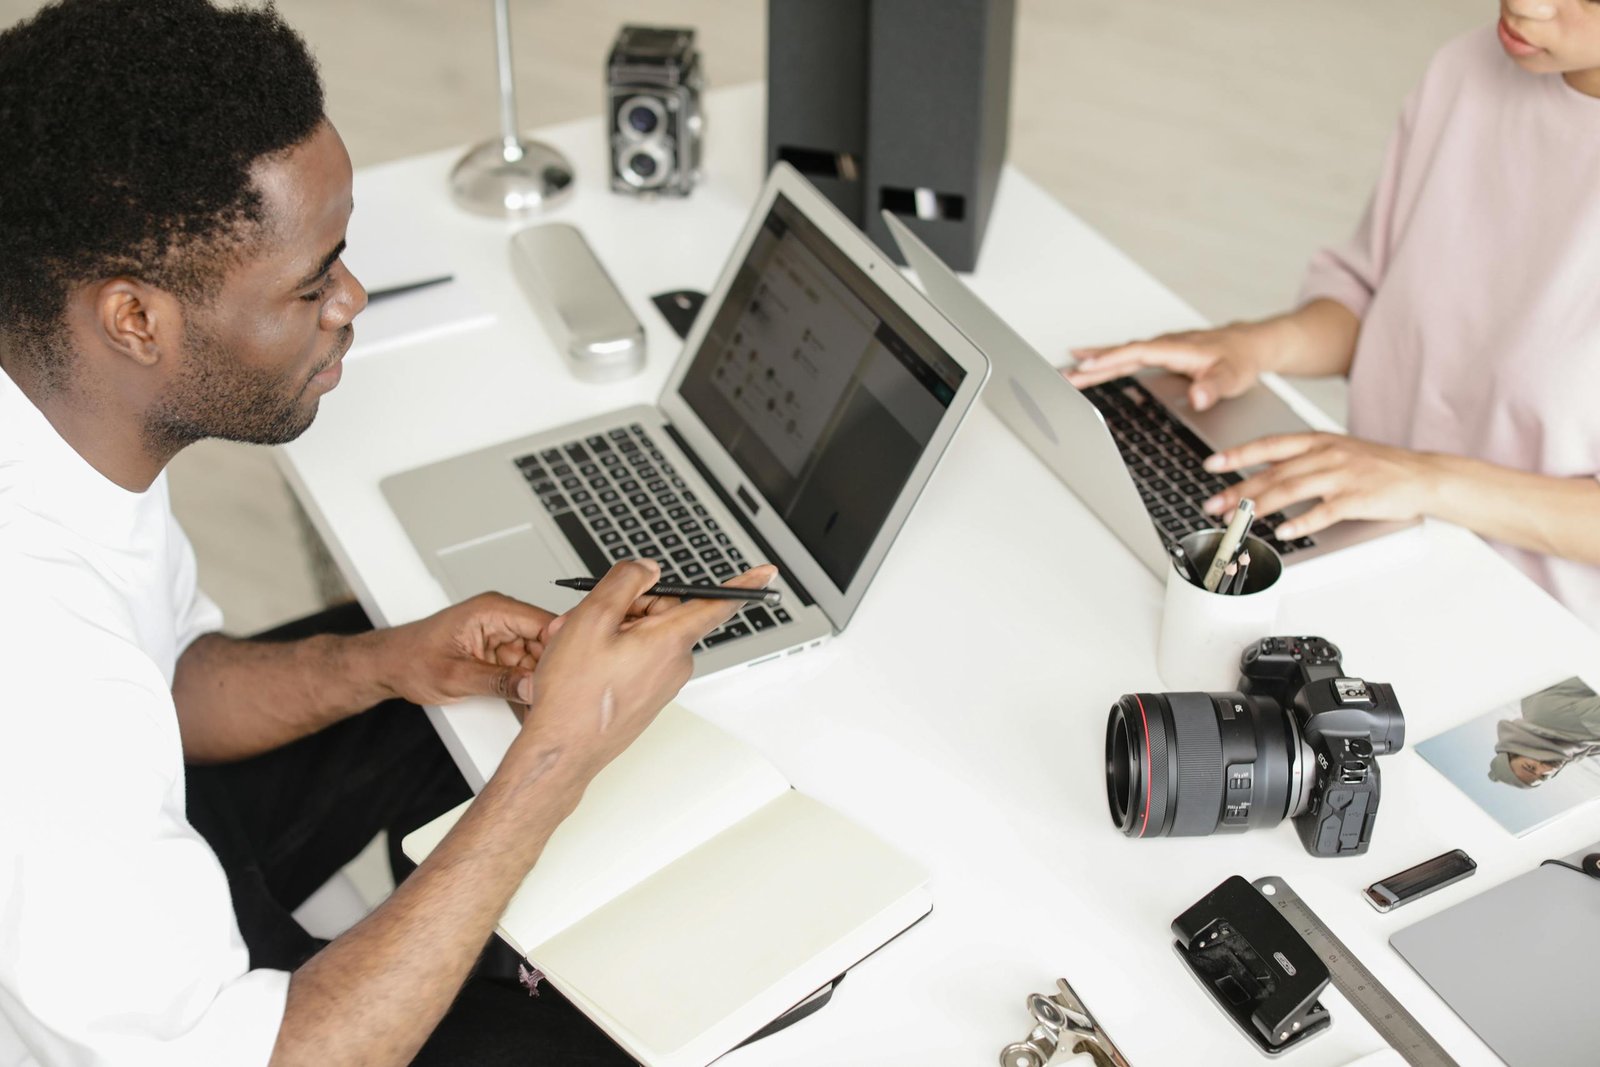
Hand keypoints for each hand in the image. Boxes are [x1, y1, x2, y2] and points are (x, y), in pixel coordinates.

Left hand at [378, 592, 557, 706]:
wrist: (387, 666)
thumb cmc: (410, 659)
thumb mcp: (455, 676)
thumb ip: (497, 681)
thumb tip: (532, 686)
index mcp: (492, 610)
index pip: (544, 622)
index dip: (562, 648)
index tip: (569, 675)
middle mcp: (500, 618)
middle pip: (546, 641)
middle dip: (551, 670)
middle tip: (555, 697)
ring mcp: (500, 634)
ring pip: (538, 657)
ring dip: (539, 681)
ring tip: (542, 704)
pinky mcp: (498, 651)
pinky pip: (523, 667)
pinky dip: (526, 685)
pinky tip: (528, 703)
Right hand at [512, 559, 777, 781]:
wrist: (563, 750)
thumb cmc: (575, 694)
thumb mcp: (592, 619)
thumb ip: (625, 581)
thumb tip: (647, 568)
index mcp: (670, 640)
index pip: (717, 604)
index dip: (744, 583)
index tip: (767, 573)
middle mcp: (675, 662)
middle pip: (662, 611)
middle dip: (626, 606)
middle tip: (587, 617)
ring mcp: (663, 682)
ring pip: (645, 633)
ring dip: (612, 630)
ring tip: (576, 645)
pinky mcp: (649, 695)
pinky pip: (638, 657)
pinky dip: (612, 651)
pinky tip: (585, 663)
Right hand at [1064, 322, 1276, 411]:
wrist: (1249, 345)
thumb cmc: (1240, 360)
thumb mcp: (1232, 377)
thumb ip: (1214, 388)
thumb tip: (1198, 397)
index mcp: (1176, 349)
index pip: (1136, 353)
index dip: (1111, 360)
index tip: (1086, 366)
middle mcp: (1163, 345)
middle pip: (1120, 354)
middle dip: (1091, 365)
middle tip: (1064, 376)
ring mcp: (1159, 348)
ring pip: (1119, 353)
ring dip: (1093, 361)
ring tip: (1066, 371)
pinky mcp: (1157, 352)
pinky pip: (1125, 354)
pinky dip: (1104, 357)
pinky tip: (1088, 360)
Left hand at [1200, 433, 1441, 538]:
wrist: (1423, 474)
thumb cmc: (1378, 465)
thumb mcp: (1336, 450)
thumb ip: (1301, 458)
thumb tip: (1263, 469)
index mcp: (1319, 440)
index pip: (1270, 444)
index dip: (1238, 454)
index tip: (1212, 464)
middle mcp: (1327, 454)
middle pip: (1274, 472)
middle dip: (1239, 489)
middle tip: (1214, 505)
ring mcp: (1343, 475)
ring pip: (1292, 489)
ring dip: (1260, 506)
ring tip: (1238, 519)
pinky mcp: (1358, 497)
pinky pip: (1324, 511)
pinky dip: (1301, 521)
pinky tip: (1283, 531)